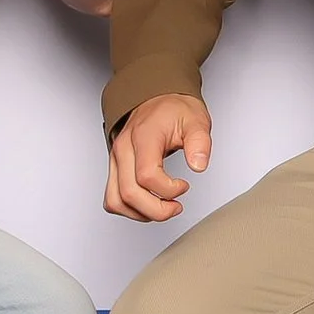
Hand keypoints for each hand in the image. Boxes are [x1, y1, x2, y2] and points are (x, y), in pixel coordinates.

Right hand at [105, 94, 211, 221]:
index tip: (184, 185)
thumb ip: (200, 142)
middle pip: (129, 194)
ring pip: (115, 201)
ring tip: (162, 208)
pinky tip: (149, 204)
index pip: (146, 176)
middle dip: (156, 210)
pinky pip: (113, 198)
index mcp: (143, 136)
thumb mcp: (196, 120)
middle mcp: (124, 149)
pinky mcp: (115, 168)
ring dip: (141, 213)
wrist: (157, 100)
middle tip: (176, 206)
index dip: (168, 190)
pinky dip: (130, 209)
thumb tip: (199, 165)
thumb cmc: (173, 110)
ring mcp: (116, 160)